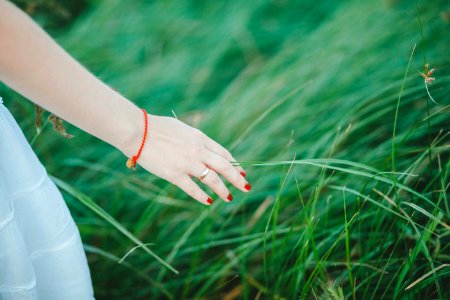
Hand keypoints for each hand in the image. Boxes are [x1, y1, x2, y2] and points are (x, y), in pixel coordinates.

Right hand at [124, 113, 250, 204]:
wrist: (138, 131)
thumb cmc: (157, 128)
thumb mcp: (182, 129)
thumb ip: (194, 140)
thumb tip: (202, 150)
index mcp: (200, 138)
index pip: (224, 153)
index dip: (234, 164)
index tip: (241, 172)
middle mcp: (198, 150)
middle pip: (224, 166)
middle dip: (237, 178)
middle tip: (246, 187)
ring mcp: (187, 163)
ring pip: (212, 179)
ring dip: (223, 190)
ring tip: (229, 198)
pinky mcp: (175, 174)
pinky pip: (193, 188)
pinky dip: (202, 196)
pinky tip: (208, 201)